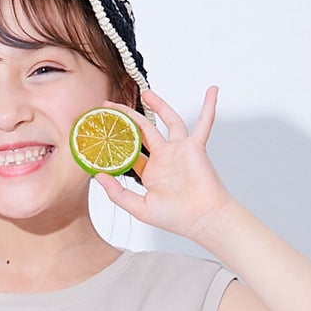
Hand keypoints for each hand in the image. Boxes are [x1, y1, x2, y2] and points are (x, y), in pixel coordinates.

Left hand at [95, 87, 232, 241]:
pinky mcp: (195, 147)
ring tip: (145, 92)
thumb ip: (118, 193)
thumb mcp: (139, 208)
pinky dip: (209, 107)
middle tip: (109, 106)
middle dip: (127, 117)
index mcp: (150, 173)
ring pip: (168, 120)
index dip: (115, 141)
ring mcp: (179, 151)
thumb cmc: (175, 218)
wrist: (202, 219)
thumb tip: (98, 176)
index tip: (99, 130)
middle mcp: (164, 158)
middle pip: (143, 131)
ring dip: (158, 105)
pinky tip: (212, 91)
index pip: (129, 151)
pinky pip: (204, 123)